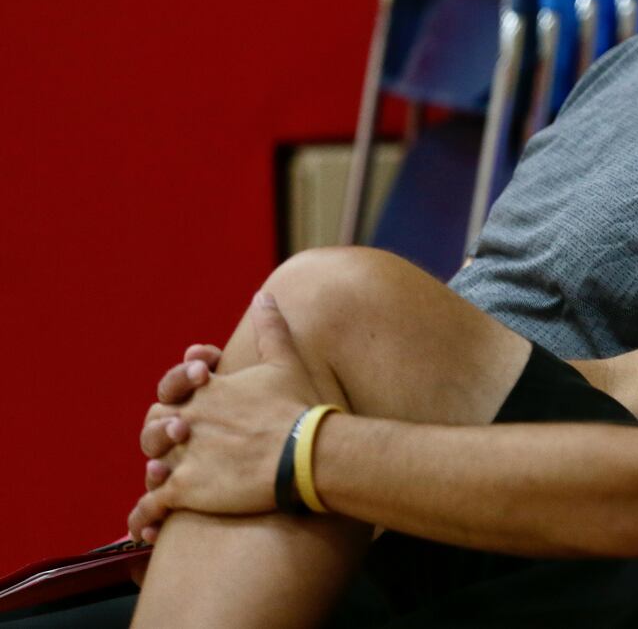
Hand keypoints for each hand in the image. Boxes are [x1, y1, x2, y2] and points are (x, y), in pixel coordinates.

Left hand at [129, 293, 324, 538]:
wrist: (307, 453)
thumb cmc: (299, 407)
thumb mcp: (285, 360)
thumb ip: (270, 327)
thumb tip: (263, 295)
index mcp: (207, 391)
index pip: (174, 384)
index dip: (180, 386)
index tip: (199, 389)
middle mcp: (189, 421)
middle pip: (154, 423)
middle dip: (163, 431)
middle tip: (182, 440)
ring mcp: (185, 456)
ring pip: (151, 462)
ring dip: (155, 468)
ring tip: (164, 476)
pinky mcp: (188, 490)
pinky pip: (152, 505)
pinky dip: (143, 518)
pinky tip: (146, 529)